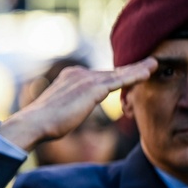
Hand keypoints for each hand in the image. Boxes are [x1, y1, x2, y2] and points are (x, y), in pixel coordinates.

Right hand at [0, 57, 155, 151]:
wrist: (34, 123)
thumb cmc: (44, 123)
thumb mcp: (60, 109)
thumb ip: (71, 104)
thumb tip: (69, 112)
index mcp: (69, 76)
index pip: (99, 76)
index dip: (115, 75)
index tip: (129, 73)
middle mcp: (78, 73)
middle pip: (110, 72)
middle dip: (130, 68)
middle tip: (148, 63)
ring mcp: (86, 79)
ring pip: (118, 73)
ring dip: (138, 69)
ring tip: (154, 64)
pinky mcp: (93, 88)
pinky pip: (120, 80)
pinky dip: (136, 75)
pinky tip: (148, 71)